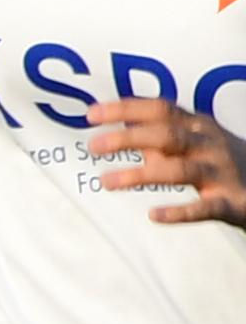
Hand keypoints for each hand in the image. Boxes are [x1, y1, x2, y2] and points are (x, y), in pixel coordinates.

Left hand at [88, 93, 245, 222]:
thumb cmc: (220, 163)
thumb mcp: (193, 143)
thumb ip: (157, 136)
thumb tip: (114, 128)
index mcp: (198, 127)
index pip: (160, 109)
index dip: (127, 109)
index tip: (92, 114)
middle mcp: (210, 145)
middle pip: (168, 134)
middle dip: (129, 138)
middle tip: (93, 146)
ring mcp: (222, 172)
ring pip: (181, 170)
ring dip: (141, 174)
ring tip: (106, 182)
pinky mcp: (232, 202)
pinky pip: (205, 208)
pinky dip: (179, 212)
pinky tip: (154, 215)